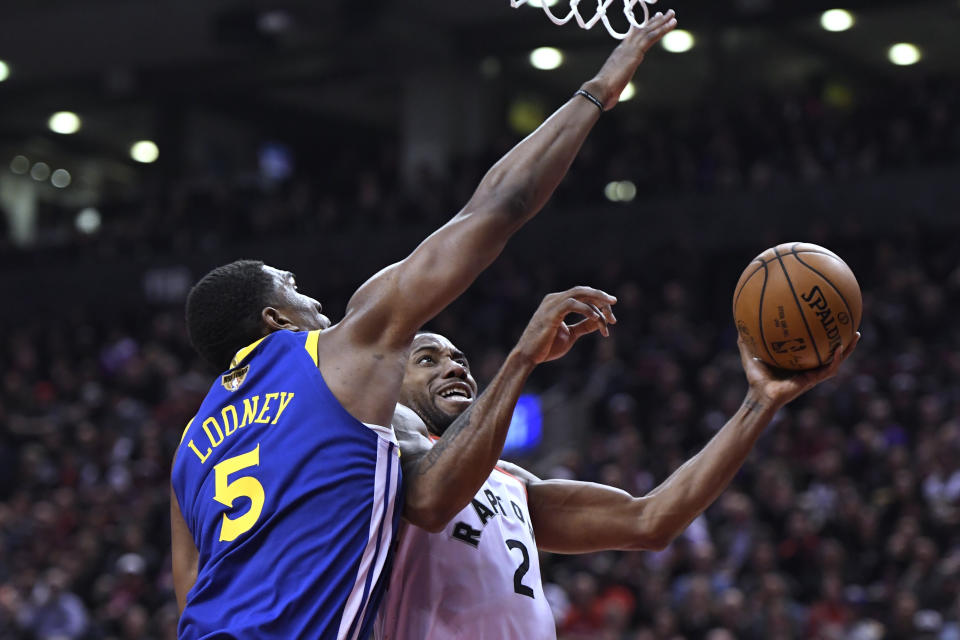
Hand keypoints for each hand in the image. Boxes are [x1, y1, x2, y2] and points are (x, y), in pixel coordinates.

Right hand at [514, 286, 616, 363]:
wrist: (528, 357)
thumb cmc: (547, 347)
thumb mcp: (571, 334)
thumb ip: (584, 326)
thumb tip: (600, 321)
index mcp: (558, 302)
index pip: (583, 296)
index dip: (599, 304)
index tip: (611, 320)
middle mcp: (554, 299)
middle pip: (583, 291)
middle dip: (601, 298)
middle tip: (614, 304)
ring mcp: (552, 304)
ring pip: (579, 293)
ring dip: (597, 302)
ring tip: (609, 315)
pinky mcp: (551, 313)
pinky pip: (572, 304)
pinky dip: (586, 309)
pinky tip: (596, 319)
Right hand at [582, 9, 676, 109]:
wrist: (598, 90)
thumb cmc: (601, 94)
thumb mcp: (610, 89)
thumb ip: (613, 90)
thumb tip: (610, 101)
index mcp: (618, 55)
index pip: (632, 37)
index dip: (641, 28)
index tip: (650, 21)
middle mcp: (624, 48)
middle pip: (641, 30)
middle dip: (653, 21)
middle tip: (665, 13)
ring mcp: (629, 49)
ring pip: (648, 31)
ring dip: (661, 22)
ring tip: (672, 14)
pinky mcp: (635, 53)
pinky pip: (651, 37)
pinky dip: (662, 29)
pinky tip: (672, 23)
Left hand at [740, 332, 860, 408]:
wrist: (760, 397)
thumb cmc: (755, 379)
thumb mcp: (750, 355)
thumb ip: (745, 342)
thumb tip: (738, 325)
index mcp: (798, 361)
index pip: (814, 346)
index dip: (822, 335)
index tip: (829, 320)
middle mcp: (808, 367)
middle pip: (830, 352)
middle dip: (842, 340)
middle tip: (851, 326)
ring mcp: (812, 374)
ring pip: (835, 360)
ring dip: (847, 349)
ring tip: (855, 336)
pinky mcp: (812, 381)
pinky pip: (828, 370)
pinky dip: (835, 360)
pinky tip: (838, 349)